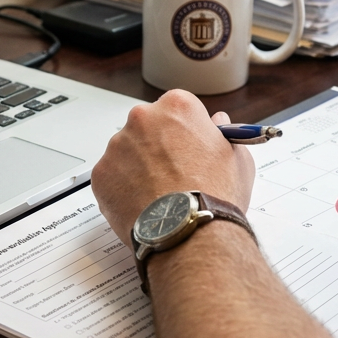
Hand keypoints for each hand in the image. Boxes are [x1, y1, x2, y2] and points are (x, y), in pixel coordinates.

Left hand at [91, 89, 255, 247]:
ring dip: (138, 168)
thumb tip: (216, 122)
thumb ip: (222, 132)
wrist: (189, 230)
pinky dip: (123, 189)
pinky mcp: (101, 173)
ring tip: (158, 195)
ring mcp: (117, 145)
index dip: (183, 132)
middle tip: (171, 174)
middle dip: (156, 146)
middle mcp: (142, 118)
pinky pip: (112, 177)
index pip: (176, 110)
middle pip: (147, 128)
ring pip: (126, 153)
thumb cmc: (215, 194)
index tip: (186, 147)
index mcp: (177, 106)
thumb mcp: (236, 157)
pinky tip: (143, 204)